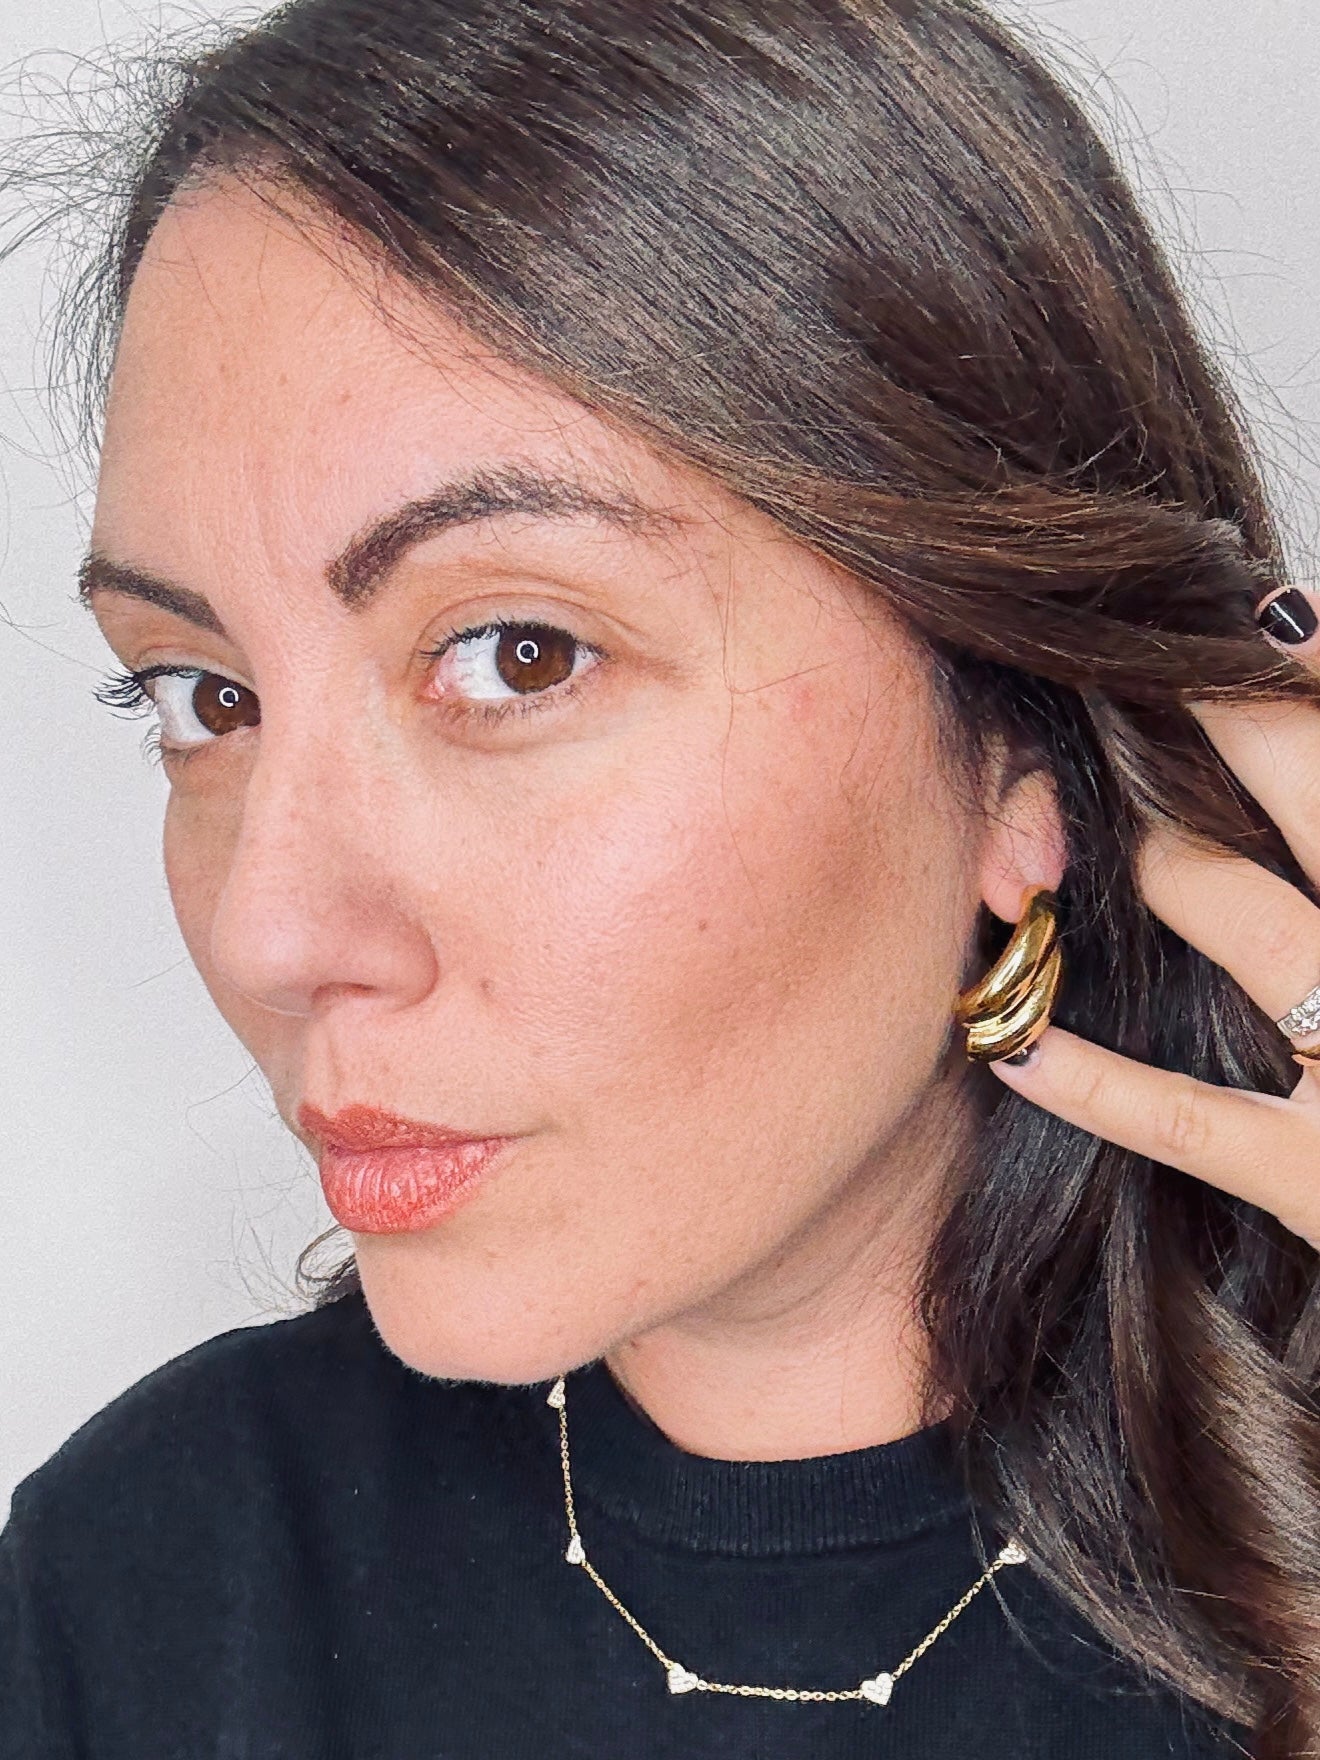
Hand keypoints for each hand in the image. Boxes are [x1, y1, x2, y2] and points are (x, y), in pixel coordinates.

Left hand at [988, 584, 1319, 1252]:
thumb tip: (1302, 672)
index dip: (1303, 673)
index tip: (1249, 606)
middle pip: (1307, 783)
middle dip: (1215, 708)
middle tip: (1116, 652)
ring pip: (1231, 908)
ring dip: (1152, 850)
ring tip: (1089, 810)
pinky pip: (1181, 1115)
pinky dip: (1086, 1071)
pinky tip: (1004, 1036)